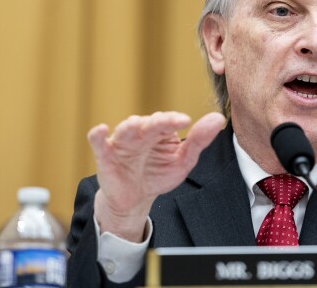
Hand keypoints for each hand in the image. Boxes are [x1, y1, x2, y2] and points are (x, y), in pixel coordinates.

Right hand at [88, 111, 225, 241]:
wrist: (136, 198)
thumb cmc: (159, 174)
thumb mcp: (183, 160)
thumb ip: (199, 140)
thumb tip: (219, 118)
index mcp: (161, 131)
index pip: (168, 121)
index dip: (175, 120)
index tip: (186, 121)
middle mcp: (142, 132)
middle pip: (149, 123)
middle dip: (158, 121)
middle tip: (169, 122)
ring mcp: (123, 142)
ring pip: (125, 129)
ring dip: (130, 126)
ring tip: (137, 125)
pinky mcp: (105, 155)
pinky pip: (98, 142)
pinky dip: (97, 135)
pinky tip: (100, 130)